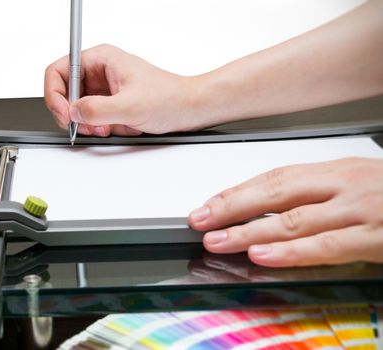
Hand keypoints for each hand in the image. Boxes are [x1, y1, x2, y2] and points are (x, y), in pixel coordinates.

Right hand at [44, 44, 199, 136]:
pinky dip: (99, 127)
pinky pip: (92, 117)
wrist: (188, 109)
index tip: (65, 114)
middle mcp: (100, 71)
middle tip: (83, 126)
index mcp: (101, 59)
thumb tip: (74, 113)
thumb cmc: (169, 98)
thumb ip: (96, 110)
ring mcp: (105, 88)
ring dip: (87, 123)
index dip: (55, 95)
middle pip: (65, 92)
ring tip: (104, 128)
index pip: (58, 71)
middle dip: (73, 113)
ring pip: (78, 107)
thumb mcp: (130, 106)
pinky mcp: (110, 103)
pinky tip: (114, 128)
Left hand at [188, 157, 382, 266]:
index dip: (236, 192)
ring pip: (294, 219)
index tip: (208, 205)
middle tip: (200, 220)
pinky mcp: (376, 237)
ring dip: (250, 231)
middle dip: (232, 208)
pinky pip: (326, 245)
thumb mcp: (353, 182)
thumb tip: (266, 208)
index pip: (273, 178)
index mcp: (334, 169)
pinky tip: (262, 255)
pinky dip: (291, 251)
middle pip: (275, 193)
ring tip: (219, 240)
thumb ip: (314, 193)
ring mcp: (360, 210)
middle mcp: (343, 184)